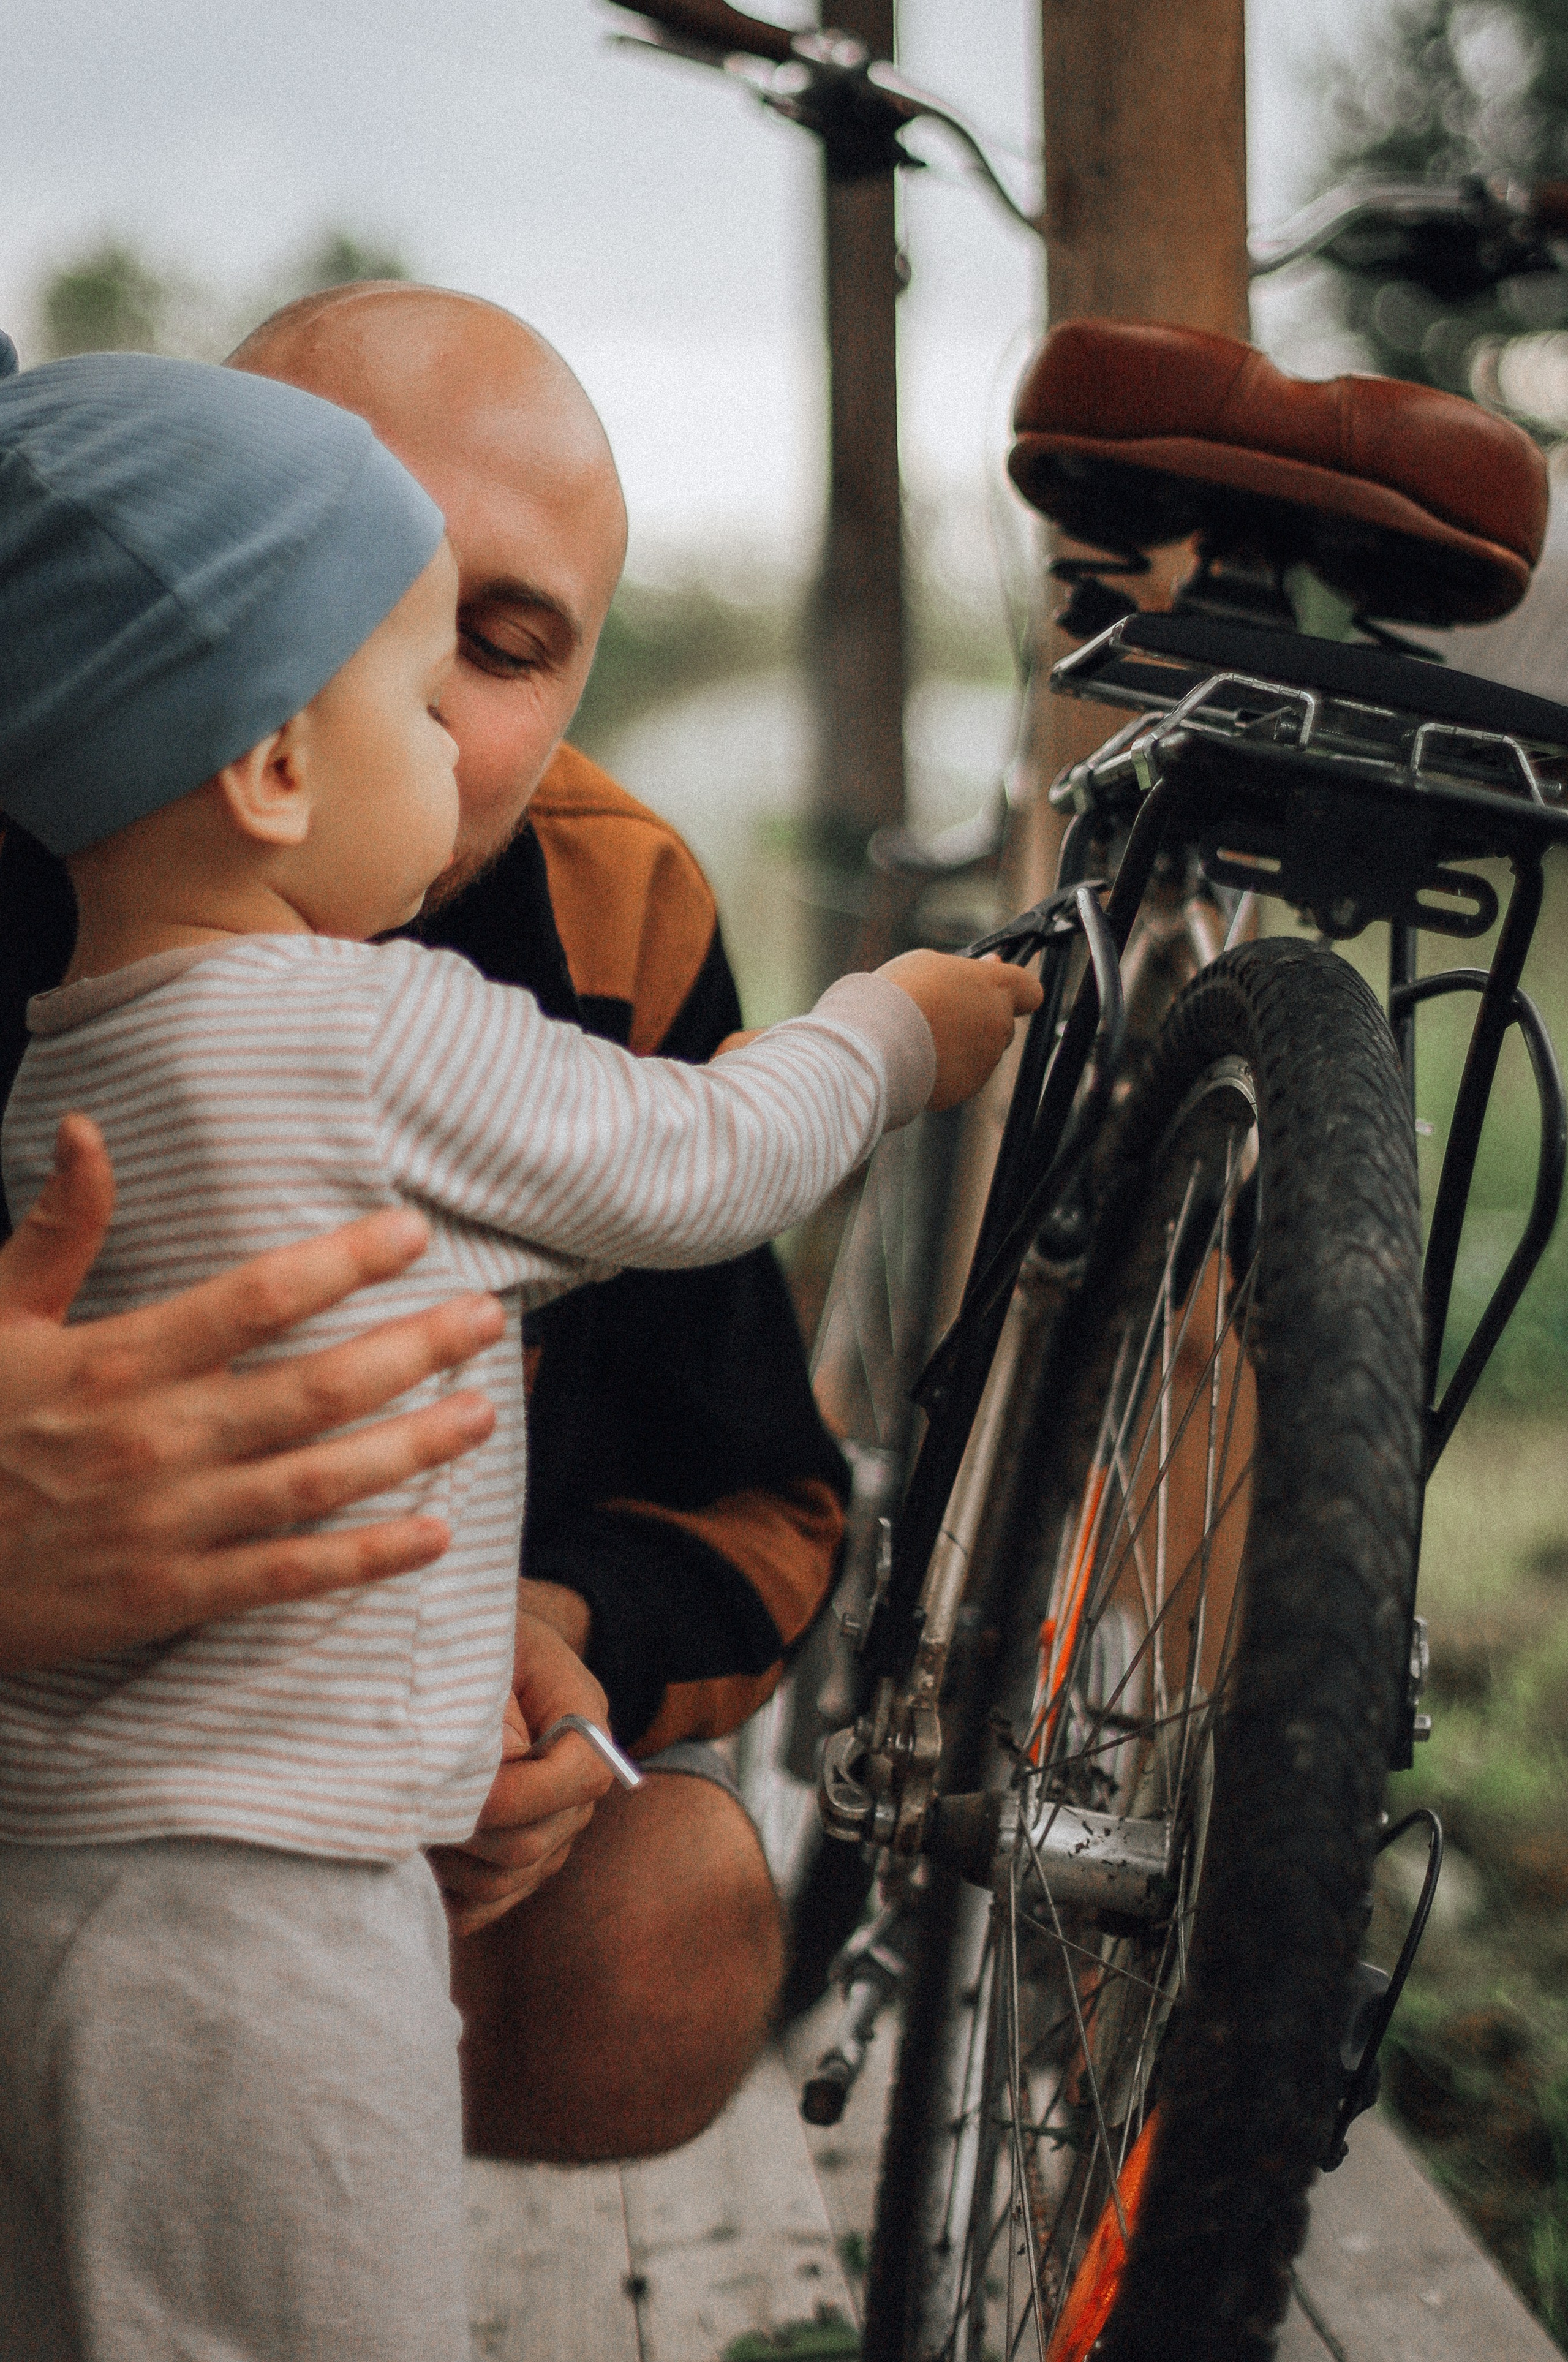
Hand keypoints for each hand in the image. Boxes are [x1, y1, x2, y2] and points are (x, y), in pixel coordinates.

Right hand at [0, 1112, 504, 1673]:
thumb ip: (55, 1230)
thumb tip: (84, 1129)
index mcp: (119, 1361)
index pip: (258, 1297)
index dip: (346, 1260)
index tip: (414, 1231)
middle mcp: (159, 1441)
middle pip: (319, 1387)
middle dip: (417, 1348)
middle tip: (489, 1319)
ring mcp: (172, 1525)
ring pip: (323, 1481)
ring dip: (415, 1445)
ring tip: (482, 1411)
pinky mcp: (172, 1597)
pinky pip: (290, 1576)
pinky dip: (369, 1560)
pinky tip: (435, 1534)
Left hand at [429, 1609, 615, 1936]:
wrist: (481, 1664)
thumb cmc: (478, 1648)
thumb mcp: (491, 1650)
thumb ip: (491, 1706)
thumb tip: (477, 1776)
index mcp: (584, 1725)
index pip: (579, 1775)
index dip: (520, 1791)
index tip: (452, 1781)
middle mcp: (576, 1794)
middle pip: (532, 1842)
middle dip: (466, 1829)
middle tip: (405, 1806)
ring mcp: (550, 1837)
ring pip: (503, 1880)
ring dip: (448, 1861)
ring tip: (402, 1824)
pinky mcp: (517, 1868)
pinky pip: (484, 1907)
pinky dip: (445, 1896)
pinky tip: (413, 1860)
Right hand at [879, 949, 1043, 1110]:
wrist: (874, 1042)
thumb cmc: (899, 994)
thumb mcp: (931, 963)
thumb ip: (968, 969)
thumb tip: (992, 965)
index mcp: (995, 988)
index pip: (1031, 990)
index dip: (1015, 990)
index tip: (991, 988)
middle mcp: (999, 1025)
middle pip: (1000, 1023)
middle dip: (978, 1019)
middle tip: (941, 1012)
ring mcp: (985, 1061)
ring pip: (979, 1052)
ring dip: (958, 1045)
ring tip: (918, 1035)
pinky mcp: (966, 1088)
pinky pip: (959, 1076)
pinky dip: (942, 1070)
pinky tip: (915, 1058)